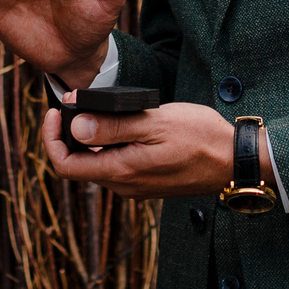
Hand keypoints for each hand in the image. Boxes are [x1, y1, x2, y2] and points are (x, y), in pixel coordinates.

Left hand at [42, 103, 272, 198]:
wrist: (236, 160)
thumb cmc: (200, 137)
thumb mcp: (154, 124)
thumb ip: (113, 127)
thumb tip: (75, 127)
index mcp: (121, 172)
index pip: (65, 164)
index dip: (53, 137)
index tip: (58, 109)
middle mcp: (124, 186)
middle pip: (80, 163)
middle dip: (70, 133)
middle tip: (76, 102)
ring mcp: (137, 186)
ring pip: (99, 163)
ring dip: (92, 138)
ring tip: (100, 108)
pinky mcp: (149, 182)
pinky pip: (118, 164)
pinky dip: (110, 145)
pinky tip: (126, 124)